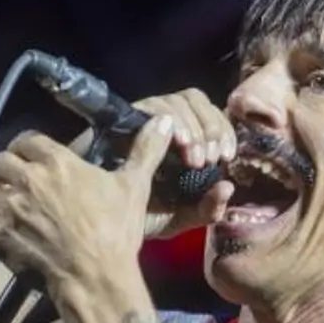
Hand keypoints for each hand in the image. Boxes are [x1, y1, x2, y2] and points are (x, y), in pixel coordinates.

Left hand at [0, 115, 175, 294]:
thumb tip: (164, 120)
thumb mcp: (134, 187)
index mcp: (57, 162)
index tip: (33, 160)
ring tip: (16, 213)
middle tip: (20, 185)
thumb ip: (146, 150)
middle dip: (8, 171)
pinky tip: (7, 232)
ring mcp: (10, 208)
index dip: (28, 149)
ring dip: (0, 201)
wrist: (95, 278)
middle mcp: (28, 179)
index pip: (26, 140)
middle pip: (1, 162)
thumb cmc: (116, 232)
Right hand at [130, 88, 237, 239]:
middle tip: (209, 159)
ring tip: (193, 160)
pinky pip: (151, 107)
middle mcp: (163, 125)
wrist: (95, 223)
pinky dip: (168, 120)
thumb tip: (228, 187)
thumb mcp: (177, 219)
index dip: (223, 128)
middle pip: (193, 99)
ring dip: (191, 126)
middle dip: (210, 126)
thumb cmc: (132, 220)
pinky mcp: (122, 120)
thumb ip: (206, 209)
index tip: (226, 156)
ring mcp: (142, 119)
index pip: (209, 114)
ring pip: (176, 101)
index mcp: (181, 141)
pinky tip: (176, 144)